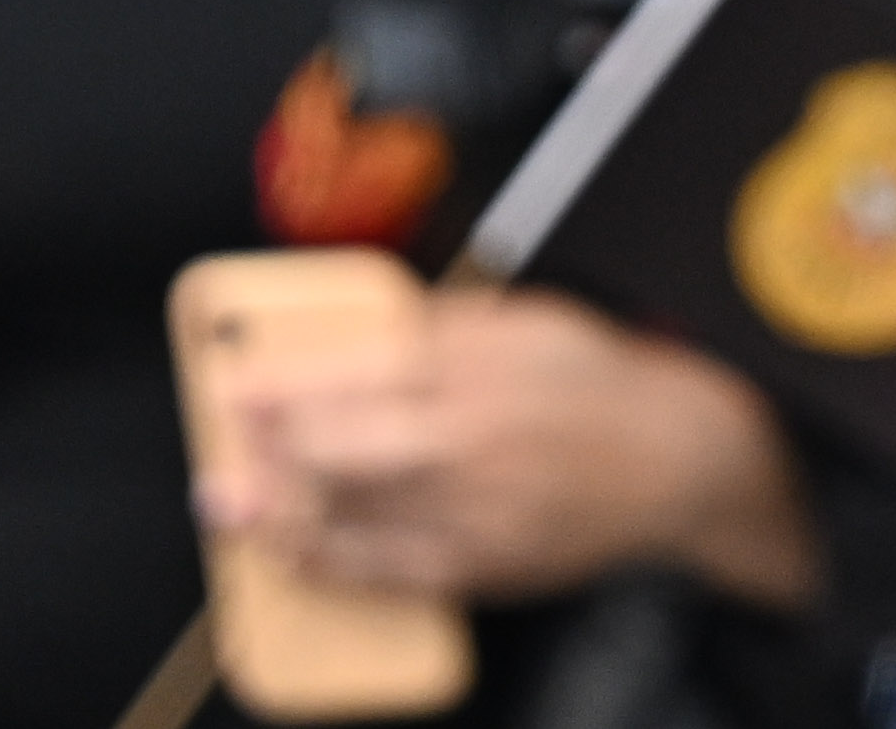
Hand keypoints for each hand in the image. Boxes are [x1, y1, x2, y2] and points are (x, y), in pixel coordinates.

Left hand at [219, 287, 815, 611]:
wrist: (677, 460)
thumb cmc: (595, 381)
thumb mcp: (521, 322)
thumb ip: (437, 328)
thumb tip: (358, 335)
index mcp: (475, 368)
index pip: (353, 375)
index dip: (283, 385)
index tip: (233, 383)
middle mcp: (470, 442)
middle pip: (344, 453)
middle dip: (269, 457)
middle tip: (218, 456)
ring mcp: (478, 513)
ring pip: (359, 520)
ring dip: (283, 516)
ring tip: (231, 510)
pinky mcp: (487, 566)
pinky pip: (392, 575)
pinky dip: (334, 566)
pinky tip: (294, 555)